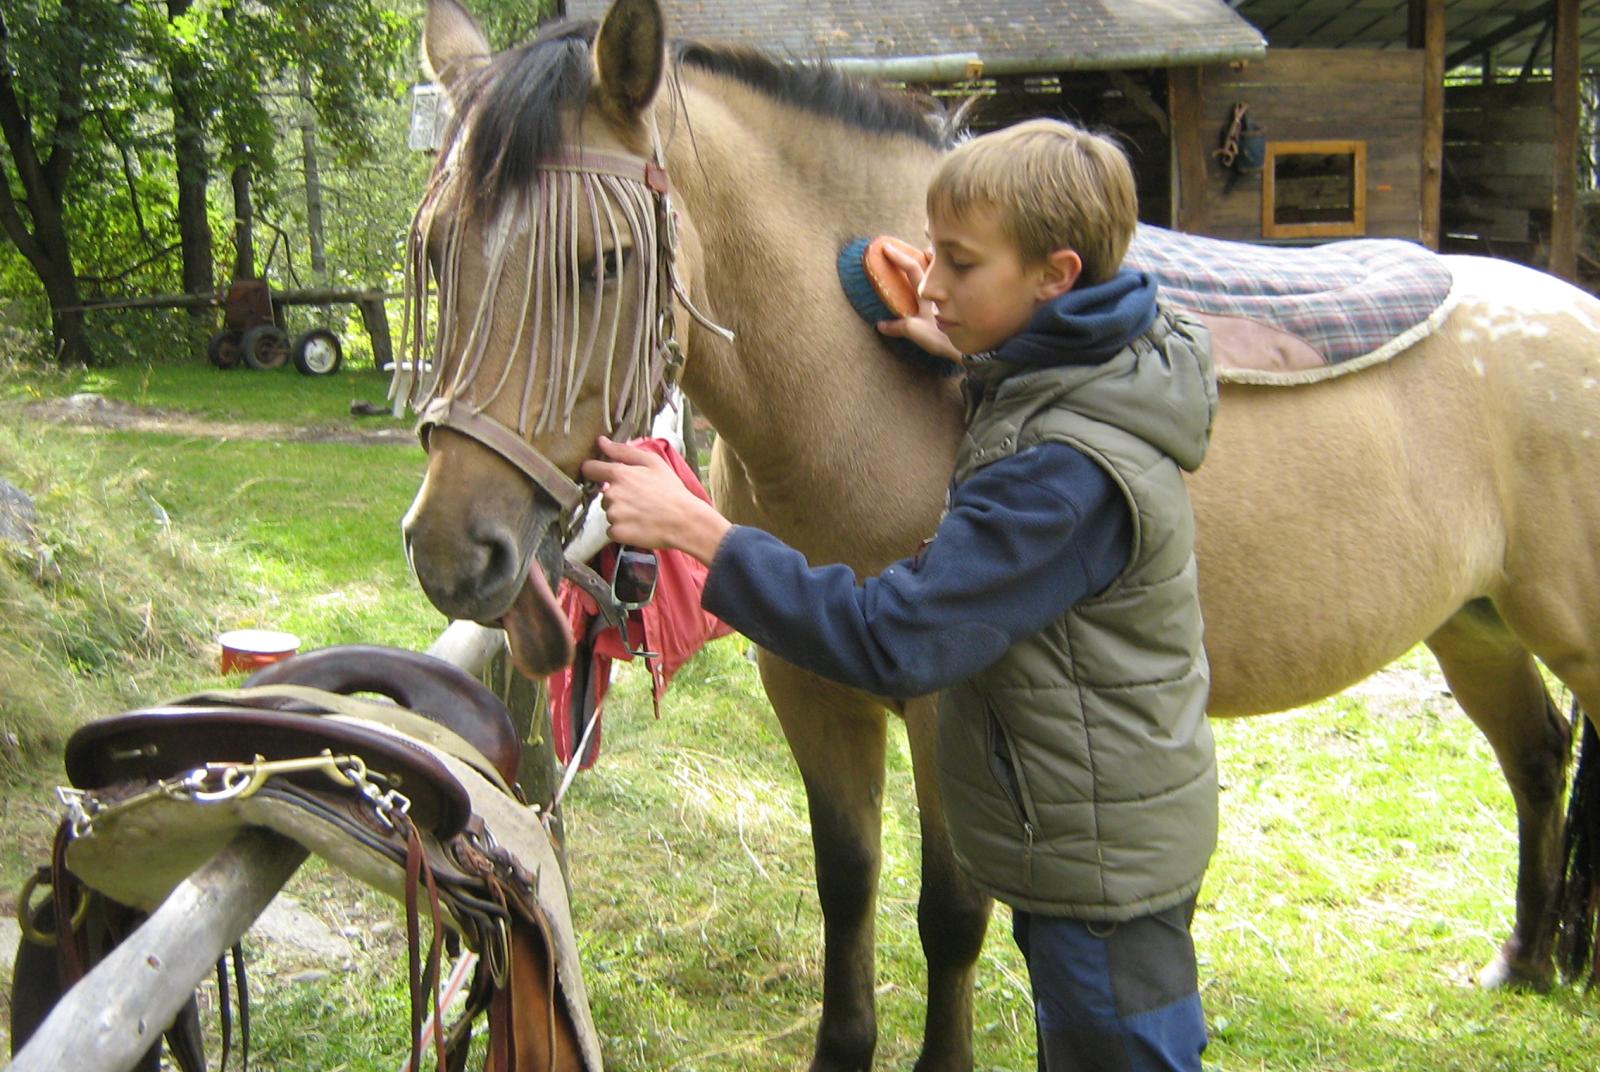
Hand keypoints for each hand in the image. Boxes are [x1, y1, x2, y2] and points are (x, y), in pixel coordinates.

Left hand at [580, 437, 732, 565]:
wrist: (685, 521)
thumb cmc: (672, 491)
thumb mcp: (653, 463)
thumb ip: (623, 451)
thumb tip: (602, 441)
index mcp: (619, 474)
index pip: (590, 469)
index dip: (595, 471)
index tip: (602, 476)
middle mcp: (612, 494)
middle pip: (604, 494)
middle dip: (618, 496)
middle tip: (640, 499)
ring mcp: (613, 515)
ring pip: (609, 512)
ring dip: (621, 513)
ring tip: (642, 513)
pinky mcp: (617, 533)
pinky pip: (612, 530)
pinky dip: (623, 530)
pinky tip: (639, 526)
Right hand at [874, 243, 961, 361]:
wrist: (966, 347)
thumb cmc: (942, 338)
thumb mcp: (917, 332)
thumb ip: (898, 327)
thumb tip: (880, 324)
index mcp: (926, 294)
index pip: (912, 268)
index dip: (898, 257)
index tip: (886, 247)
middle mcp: (936, 292)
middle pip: (923, 265)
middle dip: (908, 256)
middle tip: (895, 248)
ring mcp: (943, 299)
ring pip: (934, 273)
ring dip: (927, 261)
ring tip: (921, 253)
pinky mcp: (948, 308)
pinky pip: (940, 285)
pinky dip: (935, 277)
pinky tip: (933, 278)